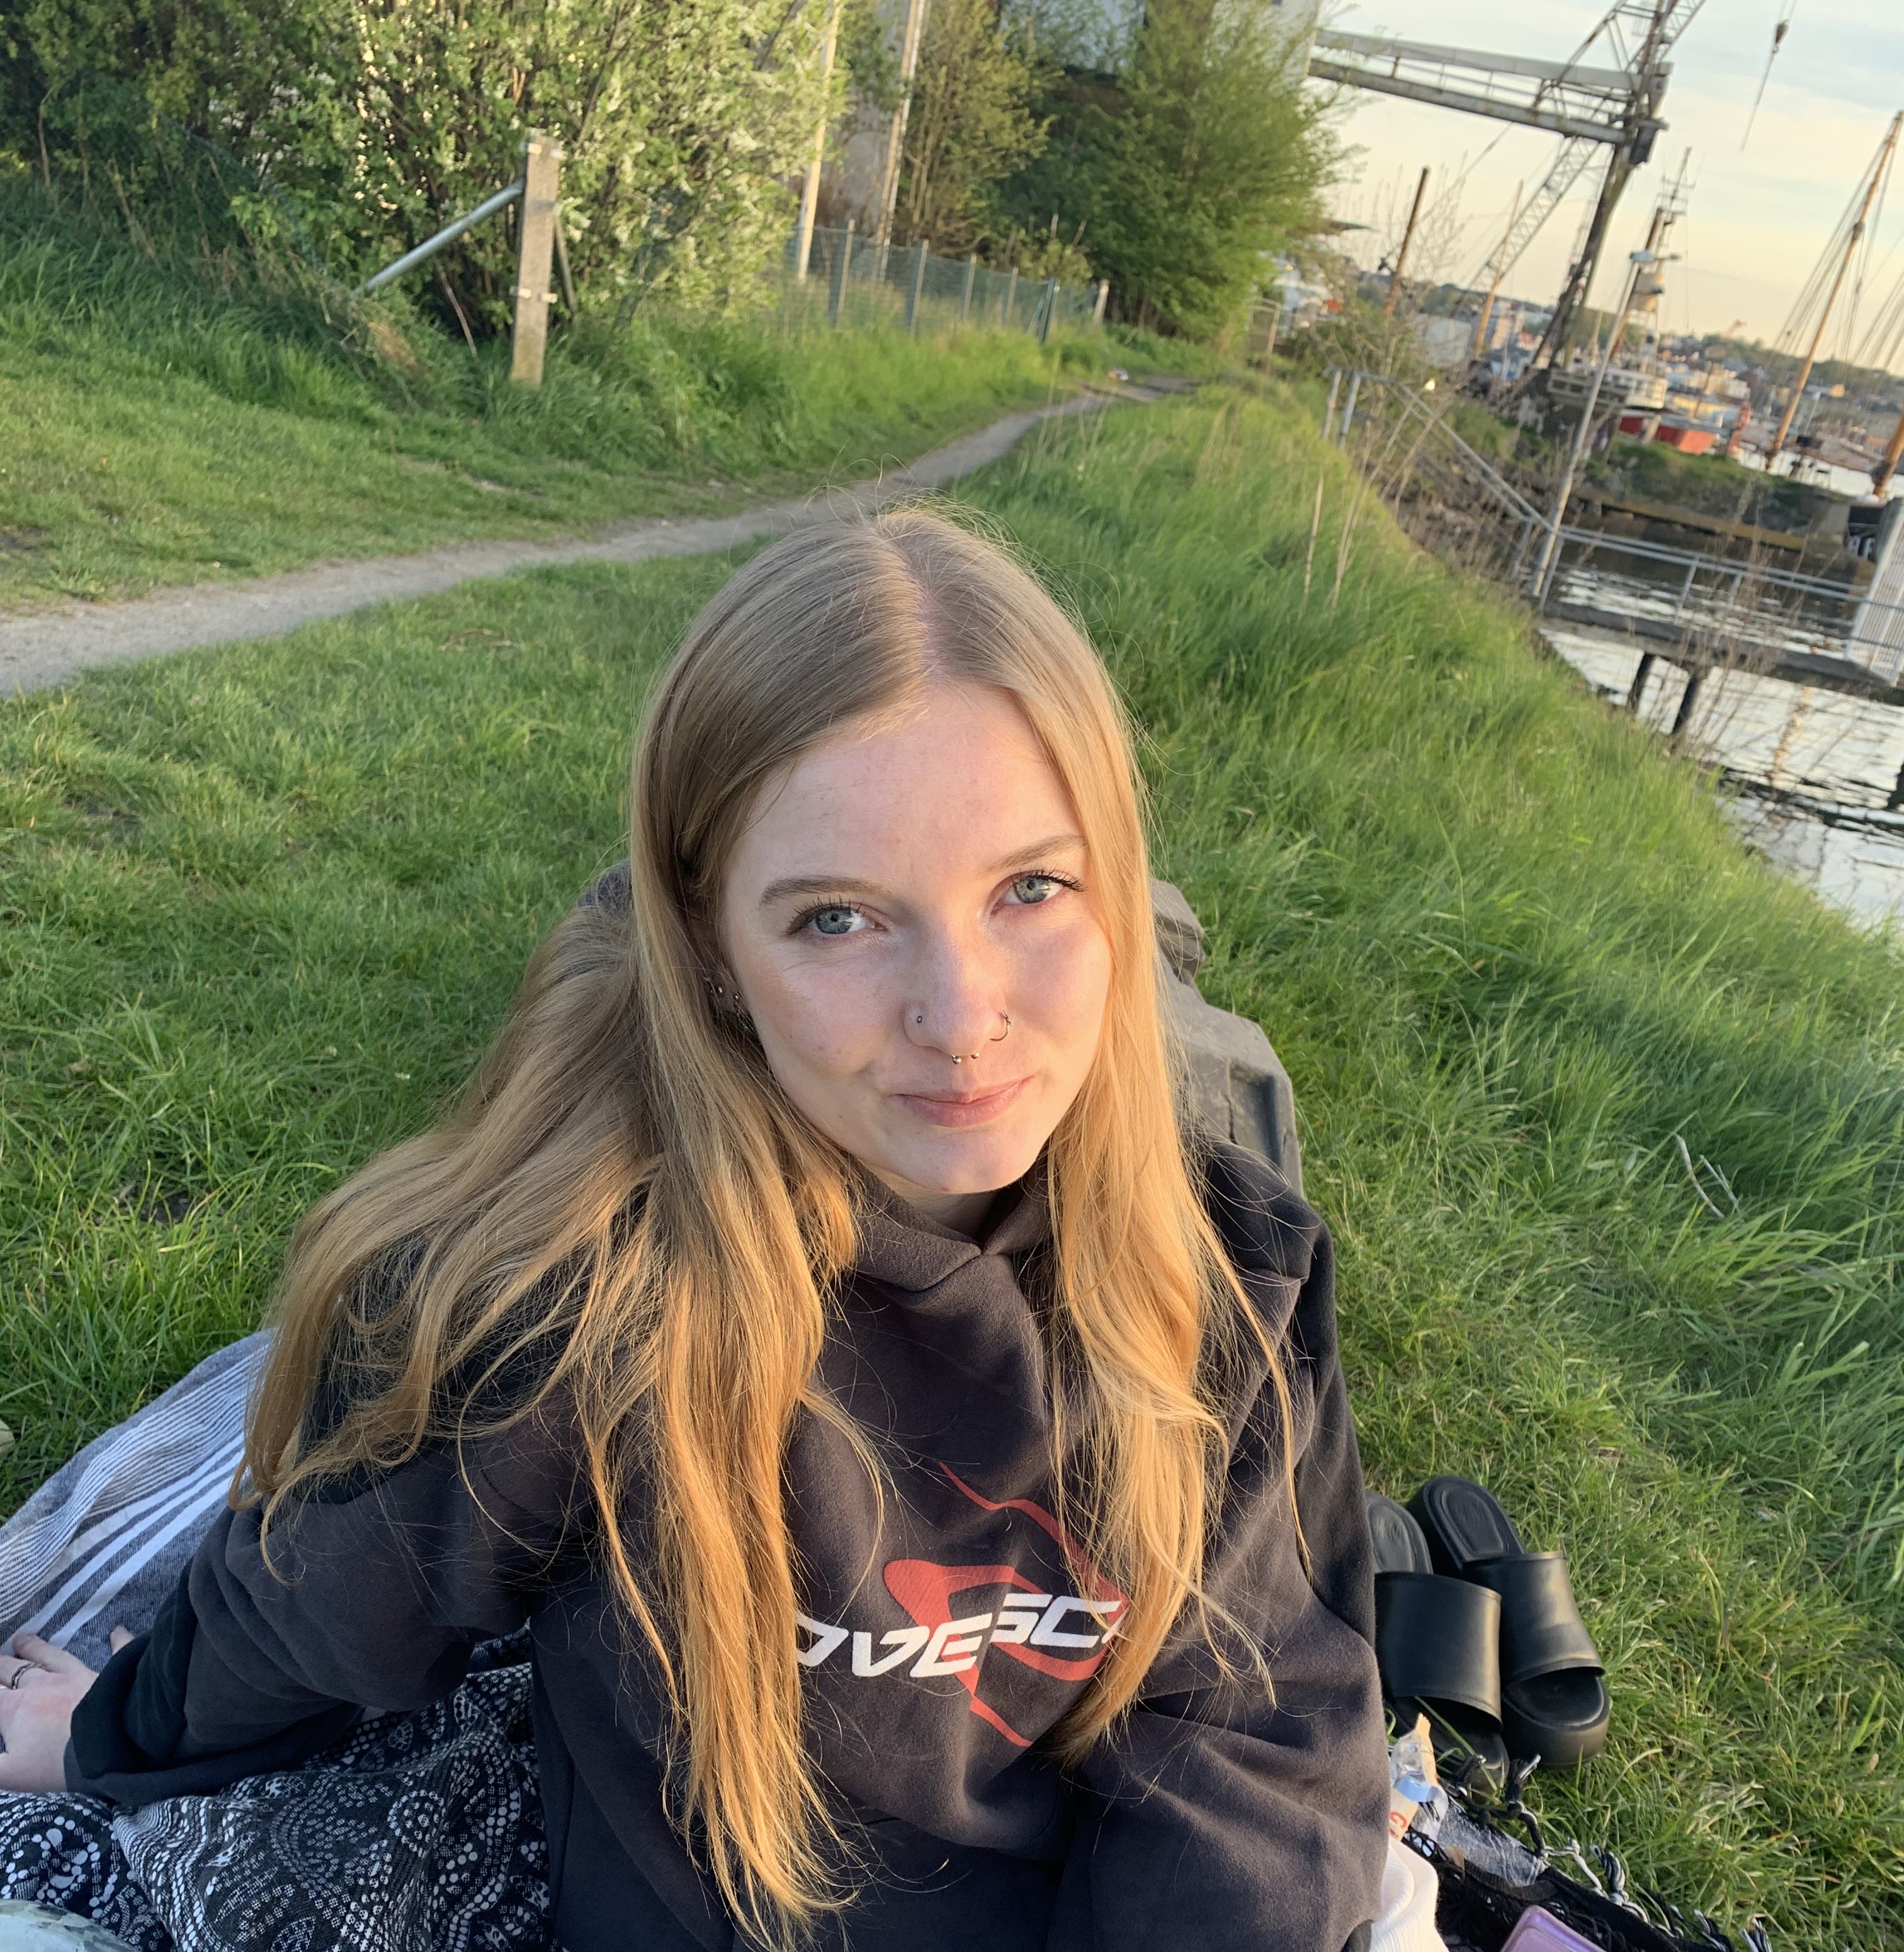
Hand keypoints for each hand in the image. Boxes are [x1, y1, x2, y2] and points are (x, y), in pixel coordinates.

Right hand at [0, 1628, 130, 1793]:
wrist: (108, 1744)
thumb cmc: (55, 1762)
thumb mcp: (9, 1774)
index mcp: (14, 1708)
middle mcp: (42, 1684)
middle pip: (14, 1669)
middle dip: (1, 1664)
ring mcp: (76, 1675)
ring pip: (51, 1655)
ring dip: (35, 1647)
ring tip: (23, 1639)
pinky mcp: (107, 1675)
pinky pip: (116, 1651)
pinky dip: (117, 1640)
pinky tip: (118, 1631)